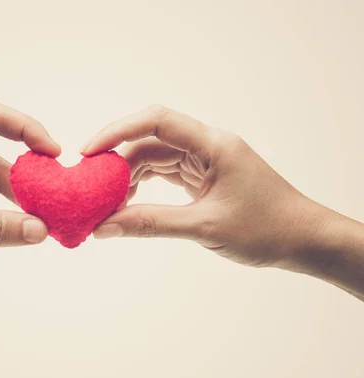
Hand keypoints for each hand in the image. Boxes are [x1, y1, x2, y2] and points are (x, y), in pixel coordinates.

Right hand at [83, 105, 328, 268]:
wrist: (304, 240)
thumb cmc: (266, 229)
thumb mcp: (204, 227)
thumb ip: (151, 224)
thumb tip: (105, 228)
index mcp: (213, 144)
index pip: (157, 121)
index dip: (118, 130)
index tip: (89, 152)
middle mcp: (207, 145)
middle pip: (150, 140)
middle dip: (118, 161)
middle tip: (91, 187)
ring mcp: (204, 160)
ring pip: (155, 158)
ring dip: (129, 177)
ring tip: (106, 202)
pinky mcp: (203, 176)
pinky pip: (165, 173)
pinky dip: (144, 187)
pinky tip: (127, 203)